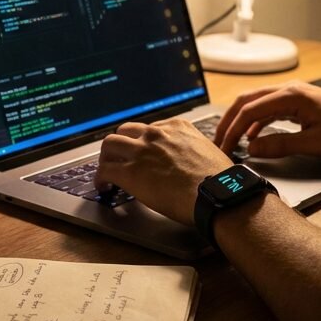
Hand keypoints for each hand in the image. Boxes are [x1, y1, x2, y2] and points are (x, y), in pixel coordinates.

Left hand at [96, 119, 233, 226]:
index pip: (149, 128)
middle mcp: (157, 134)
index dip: (142, 143)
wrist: (217, 194)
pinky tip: (104, 188)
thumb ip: (193, 149)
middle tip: (119, 159)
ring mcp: (142, 151)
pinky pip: (104, 170)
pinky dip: (100, 179)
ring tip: (106, 172)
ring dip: (106, 158)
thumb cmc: (220, 180)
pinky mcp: (131, 172)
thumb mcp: (209, 151)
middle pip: (125, 131)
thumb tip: (192, 161)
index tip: (141, 153)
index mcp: (177, 127)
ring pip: (109, 145)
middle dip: (120, 146)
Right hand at [214, 81, 320, 158]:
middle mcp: (290, 90)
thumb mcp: (313, 144)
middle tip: (218, 141)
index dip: (232, 130)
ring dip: (242, 121)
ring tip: (231, 140)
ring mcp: (294, 95)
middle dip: (229, 121)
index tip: (224, 147)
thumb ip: (279, 145)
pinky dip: (257, 122)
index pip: (250, 110)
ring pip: (257, 104)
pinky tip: (253, 137)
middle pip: (248, 101)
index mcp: (291, 96)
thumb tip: (252, 148)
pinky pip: (270, 109)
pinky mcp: (299, 103)